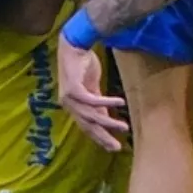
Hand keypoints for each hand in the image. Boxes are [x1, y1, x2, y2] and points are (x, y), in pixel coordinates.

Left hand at [57, 36, 127, 150]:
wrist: (74, 45)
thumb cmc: (82, 65)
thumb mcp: (92, 87)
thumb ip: (97, 103)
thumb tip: (105, 117)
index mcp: (73, 106)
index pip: (86, 126)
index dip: (99, 137)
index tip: (111, 146)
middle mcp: (68, 104)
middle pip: (88, 125)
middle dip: (103, 137)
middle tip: (116, 147)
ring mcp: (69, 97)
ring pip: (91, 115)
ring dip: (108, 122)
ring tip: (124, 127)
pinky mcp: (73, 88)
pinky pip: (92, 100)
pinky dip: (107, 102)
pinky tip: (120, 102)